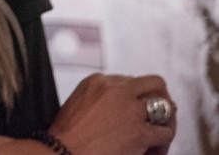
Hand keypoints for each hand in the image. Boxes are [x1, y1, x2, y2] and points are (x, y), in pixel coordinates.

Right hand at [46, 73, 175, 154]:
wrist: (62, 152)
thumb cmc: (66, 136)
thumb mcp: (77, 104)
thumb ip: (99, 99)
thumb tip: (119, 108)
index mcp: (97, 81)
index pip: (129, 81)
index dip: (136, 96)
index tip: (136, 107)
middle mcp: (116, 90)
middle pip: (153, 83)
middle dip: (161, 97)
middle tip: (160, 112)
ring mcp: (130, 110)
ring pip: (165, 106)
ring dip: (166, 120)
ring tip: (160, 132)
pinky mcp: (139, 132)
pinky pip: (165, 133)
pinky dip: (163, 142)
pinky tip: (155, 148)